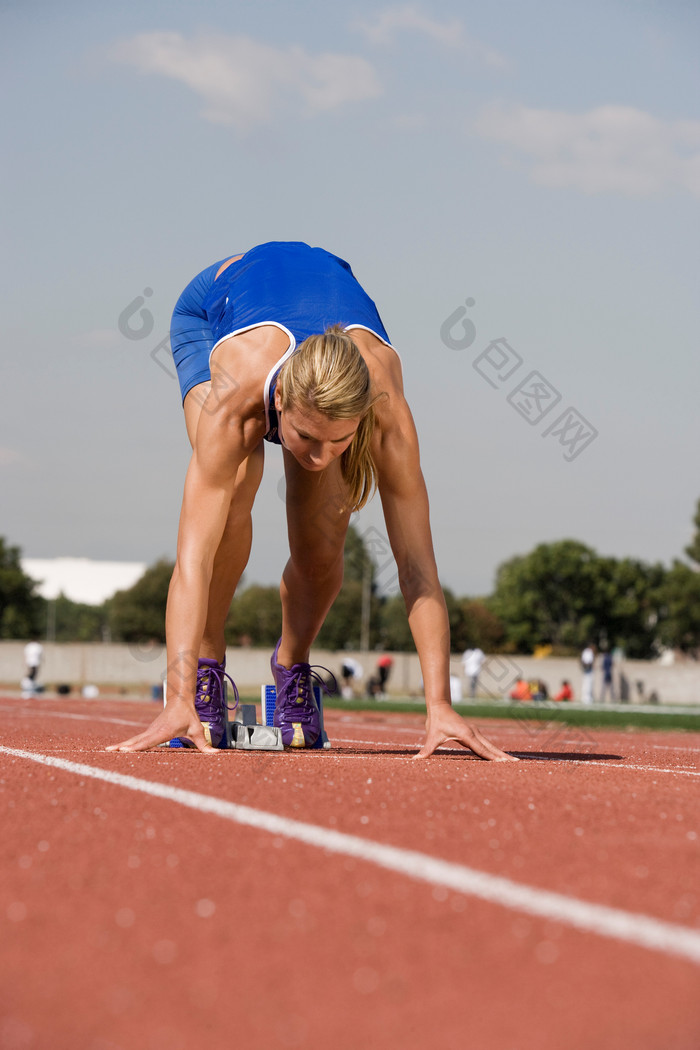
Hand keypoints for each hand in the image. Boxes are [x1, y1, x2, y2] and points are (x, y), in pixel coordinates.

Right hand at [106, 697, 220, 753]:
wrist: (180, 700)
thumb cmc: (188, 715)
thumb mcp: (197, 729)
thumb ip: (204, 744)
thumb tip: (216, 754)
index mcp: (163, 731)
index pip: (148, 741)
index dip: (137, 746)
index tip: (125, 750)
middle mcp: (153, 731)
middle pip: (136, 740)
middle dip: (123, 746)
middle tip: (109, 751)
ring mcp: (149, 730)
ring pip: (134, 739)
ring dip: (121, 745)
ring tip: (107, 751)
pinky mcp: (149, 731)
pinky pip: (136, 739)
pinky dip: (127, 744)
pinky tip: (118, 749)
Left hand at [414, 702, 516, 761]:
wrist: (440, 706)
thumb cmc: (436, 721)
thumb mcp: (431, 736)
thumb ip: (426, 750)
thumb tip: (415, 760)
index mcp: (467, 735)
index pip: (482, 749)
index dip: (492, 758)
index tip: (504, 763)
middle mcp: (474, 733)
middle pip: (491, 748)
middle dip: (503, 756)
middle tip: (517, 764)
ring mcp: (475, 733)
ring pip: (490, 746)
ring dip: (501, 754)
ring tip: (513, 762)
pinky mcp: (473, 734)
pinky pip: (486, 745)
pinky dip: (494, 751)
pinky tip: (499, 757)